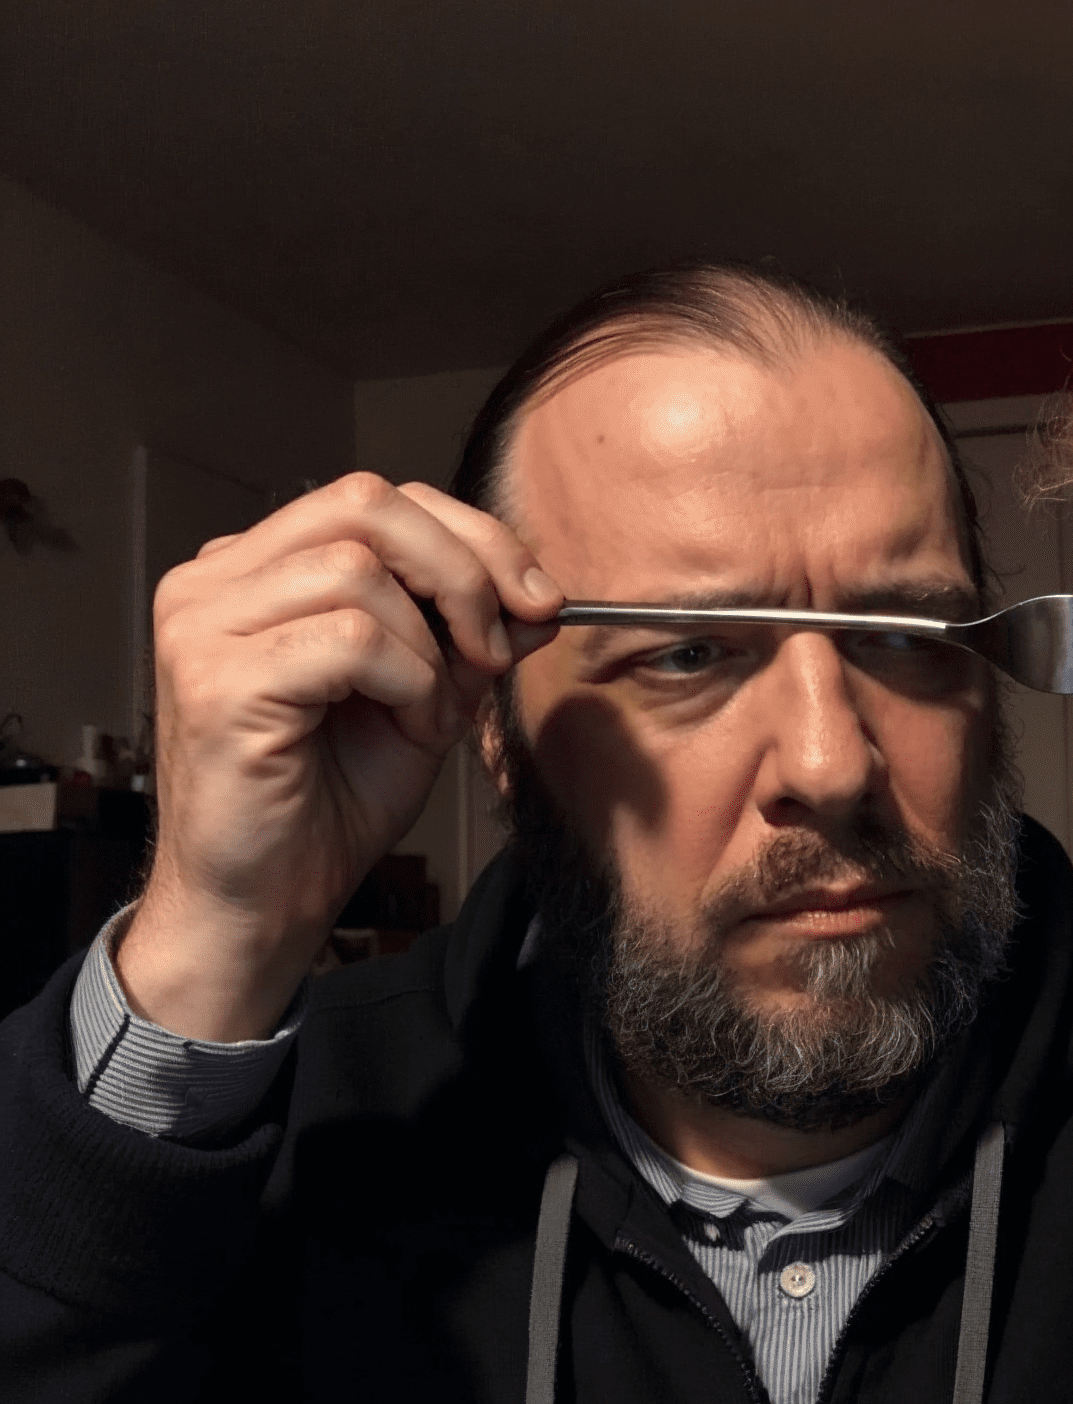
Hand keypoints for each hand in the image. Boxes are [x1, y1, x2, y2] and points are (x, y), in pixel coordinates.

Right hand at [115, 474, 561, 1041]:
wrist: (263, 904)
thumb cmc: (325, 807)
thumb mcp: (425, 704)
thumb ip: (469, 642)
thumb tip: (536, 599)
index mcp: (255, 572)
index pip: (374, 500)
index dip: (471, 537)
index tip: (537, 599)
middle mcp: (214, 583)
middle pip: (366, 505)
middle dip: (465, 571)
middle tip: (499, 648)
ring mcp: (204, 626)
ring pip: (362, 574)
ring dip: (432, 650)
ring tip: (429, 715)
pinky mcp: (218, 680)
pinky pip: (354, 640)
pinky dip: (410, 684)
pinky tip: (408, 731)